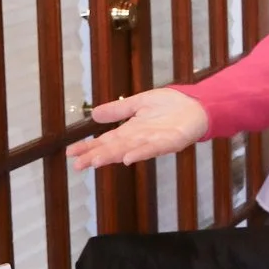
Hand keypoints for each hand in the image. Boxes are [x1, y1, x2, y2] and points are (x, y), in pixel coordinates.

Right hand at [66, 88, 209, 168]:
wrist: (197, 104)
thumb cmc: (170, 105)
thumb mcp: (138, 103)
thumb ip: (117, 111)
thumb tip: (94, 114)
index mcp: (131, 131)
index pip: (105, 141)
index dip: (89, 147)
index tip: (71, 153)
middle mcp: (140, 139)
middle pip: (114, 149)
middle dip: (95, 156)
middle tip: (77, 165)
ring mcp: (155, 142)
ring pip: (129, 150)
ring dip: (112, 157)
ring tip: (95, 161)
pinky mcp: (171, 141)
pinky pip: (154, 148)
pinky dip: (140, 153)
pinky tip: (128, 158)